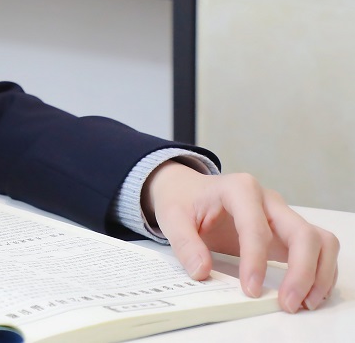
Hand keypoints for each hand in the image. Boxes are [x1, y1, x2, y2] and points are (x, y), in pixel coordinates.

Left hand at [145, 162, 339, 312]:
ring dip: (319, 274)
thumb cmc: (182, 201)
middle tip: (287, 303)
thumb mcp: (171, 217)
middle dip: (302, 271)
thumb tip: (202, 272)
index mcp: (239, 189)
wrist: (187, 189)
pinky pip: (318, 248)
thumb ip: (184, 244)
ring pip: (320, 240)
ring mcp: (282, 215)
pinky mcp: (288, 231)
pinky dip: (320, 272)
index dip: (256, 261)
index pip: (257, 228)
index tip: (250, 290)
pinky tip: (307, 294)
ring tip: (304, 303)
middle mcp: (269, 200)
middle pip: (302, 233)